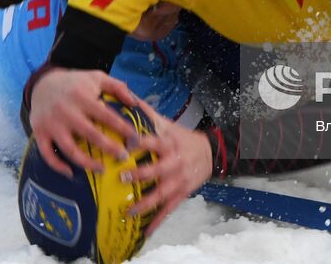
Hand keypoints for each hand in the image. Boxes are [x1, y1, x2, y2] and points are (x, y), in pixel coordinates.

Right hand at [28, 68, 141, 175]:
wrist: (42, 84)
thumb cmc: (75, 83)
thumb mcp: (96, 77)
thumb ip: (117, 86)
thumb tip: (135, 103)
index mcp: (82, 97)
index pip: (106, 115)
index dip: (123, 128)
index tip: (136, 139)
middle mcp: (67, 111)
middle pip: (90, 134)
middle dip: (109, 148)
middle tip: (124, 157)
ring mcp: (52, 124)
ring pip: (70, 149)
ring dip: (86, 163)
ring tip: (102, 170)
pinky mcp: (40, 133)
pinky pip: (48, 155)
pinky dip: (58, 166)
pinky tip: (72, 173)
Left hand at [124, 98, 212, 233]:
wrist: (210, 154)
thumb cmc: (181, 137)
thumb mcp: (167, 124)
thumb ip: (147, 113)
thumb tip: (127, 98)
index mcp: (169, 143)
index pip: (154, 142)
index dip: (140, 143)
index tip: (125, 145)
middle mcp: (174, 162)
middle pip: (156, 170)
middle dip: (139, 175)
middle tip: (120, 178)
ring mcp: (179, 180)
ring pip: (161, 194)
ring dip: (144, 203)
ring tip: (128, 211)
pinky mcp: (182, 194)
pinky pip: (169, 209)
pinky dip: (158, 221)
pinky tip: (146, 231)